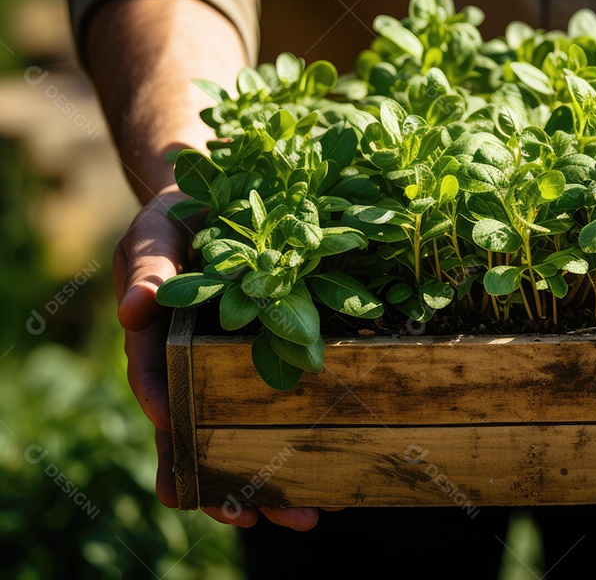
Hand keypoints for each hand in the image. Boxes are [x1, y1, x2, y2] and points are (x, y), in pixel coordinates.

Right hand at [114, 185, 325, 529]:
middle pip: (203, 435)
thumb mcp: (157, 232)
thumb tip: (135, 308)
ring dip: (274, 480)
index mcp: (160, 339)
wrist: (225, 201)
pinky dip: (309, 438)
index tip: (174, 426)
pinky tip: (338, 473)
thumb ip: (148, 266)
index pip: (156, 380)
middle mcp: (197, 367)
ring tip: (307, 516)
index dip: (164, 406)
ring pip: (250, 435)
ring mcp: (237, 369)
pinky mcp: (278, 359)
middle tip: (247, 517)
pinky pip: (290, 405)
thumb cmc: (181, 218)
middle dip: (221, 480)